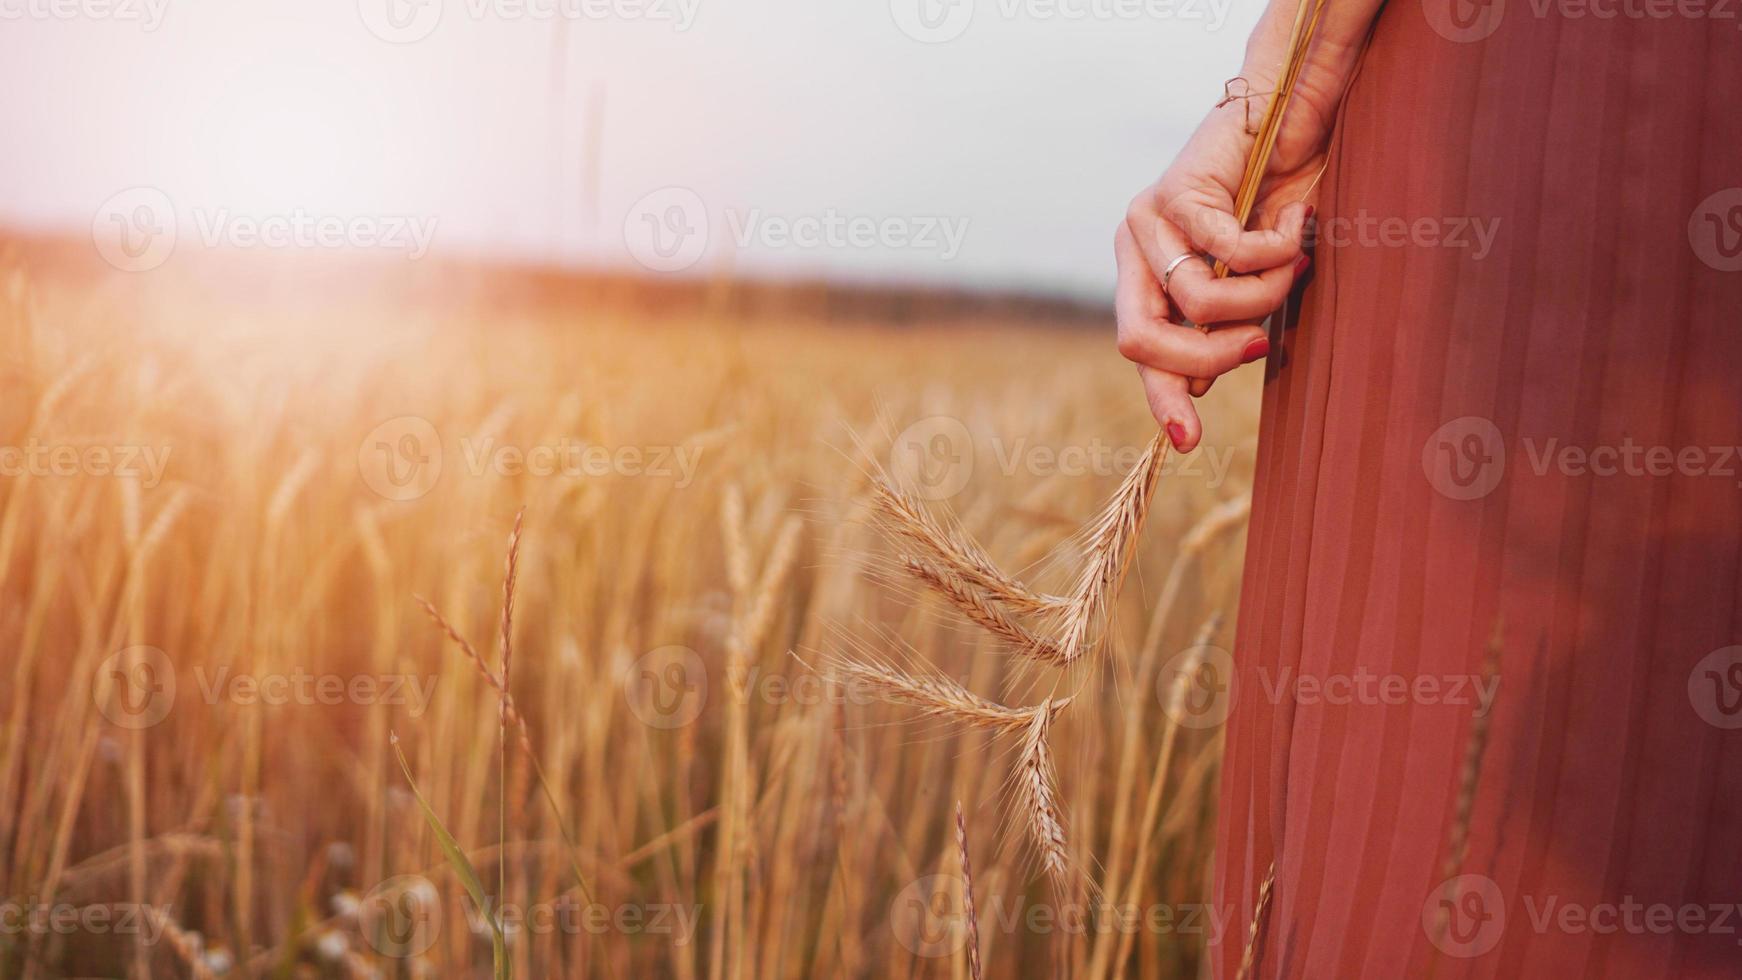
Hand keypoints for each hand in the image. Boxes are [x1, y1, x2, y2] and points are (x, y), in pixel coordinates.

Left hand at [1117, 62, 1344, 451]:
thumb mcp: (1252, 281)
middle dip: (1205, 359)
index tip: (1191, 441)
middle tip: (1260, 347)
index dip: (1163, 398)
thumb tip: (1196, 386)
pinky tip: (1292, 226)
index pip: (1140, 350)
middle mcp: (1135, 248)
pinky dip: (1272, 253)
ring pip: (1196, 303)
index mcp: (1147, 276)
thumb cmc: (1280, 202)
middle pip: (1140, 340)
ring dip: (1260, 300)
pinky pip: (1227, 254)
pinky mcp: (1177, 188)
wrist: (1296, 116)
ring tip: (1292, 266)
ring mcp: (1147, 217)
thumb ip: (1220, 327)